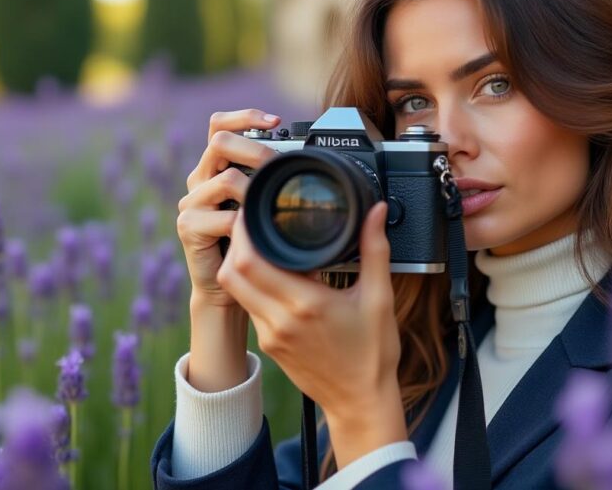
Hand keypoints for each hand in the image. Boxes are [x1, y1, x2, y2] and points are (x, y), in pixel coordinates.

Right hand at [177, 109, 280, 307]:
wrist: (228, 288)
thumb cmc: (253, 245)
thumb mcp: (264, 206)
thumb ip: (273, 182)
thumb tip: (310, 161)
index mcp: (216, 168)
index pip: (219, 125)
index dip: (244, 117)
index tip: (276, 122)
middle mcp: (199, 180)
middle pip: (219, 142)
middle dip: (254, 149)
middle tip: (277, 165)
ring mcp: (191, 202)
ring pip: (224, 178)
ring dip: (254, 190)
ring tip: (270, 205)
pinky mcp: (188, 227)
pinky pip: (223, 217)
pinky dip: (245, 224)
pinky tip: (256, 234)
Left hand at [217, 201, 407, 462]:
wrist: (360, 402)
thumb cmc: (373, 352)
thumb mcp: (379, 297)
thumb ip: (375, 249)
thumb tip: (376, 209)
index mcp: (306, 304)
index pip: (251, 261)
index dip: (244, 233)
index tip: (254, 211)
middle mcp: (280, 320)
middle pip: (232, 272)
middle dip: (236, 243)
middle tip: (252, 221)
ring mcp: (270, 335)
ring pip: (236, 290)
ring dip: (239, 264)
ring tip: (258, 242)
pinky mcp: (268, 344)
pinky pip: (249, 306)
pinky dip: (251, 284)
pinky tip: (270, 272)